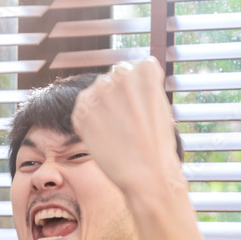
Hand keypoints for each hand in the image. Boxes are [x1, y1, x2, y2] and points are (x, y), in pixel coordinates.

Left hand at [71, 57, 184, 197]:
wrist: (146, 172)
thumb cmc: (156, 142)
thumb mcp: (158, 104)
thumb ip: (140, 86)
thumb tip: (121, 78)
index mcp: (145, 68)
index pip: (135, 68)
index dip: (137, 89)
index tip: (142, 107)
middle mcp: (121, 74)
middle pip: (114, 77)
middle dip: (118, 95)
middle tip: (127, 120)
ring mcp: (99, 92)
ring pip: (96, 91)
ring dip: (102, 105)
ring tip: (117, 129)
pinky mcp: (82, 110)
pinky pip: (83, 108)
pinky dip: (89, 119)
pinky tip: (103, 134)